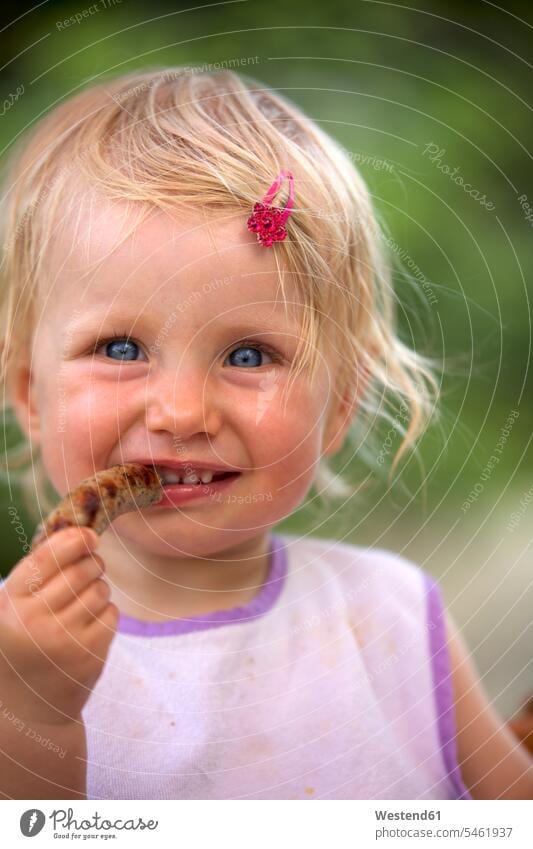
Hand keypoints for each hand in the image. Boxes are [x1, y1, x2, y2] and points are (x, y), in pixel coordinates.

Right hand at [0, 527, 117, 726]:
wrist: (29, 709)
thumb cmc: (23, 645)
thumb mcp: (12, 609)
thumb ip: (36, 575)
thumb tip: (78, 532)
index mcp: (10, 605)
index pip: (45, 558)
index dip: (72, 541)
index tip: (89, 535)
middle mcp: (33, 622)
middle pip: (79, 571)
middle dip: (92, 563)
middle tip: (91, 566)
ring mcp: (62, 641)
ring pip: (99, 590)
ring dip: (99, 589)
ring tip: (84, 602)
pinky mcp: (88, 656)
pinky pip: (111, 614)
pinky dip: (106, 613)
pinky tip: (90, 624)